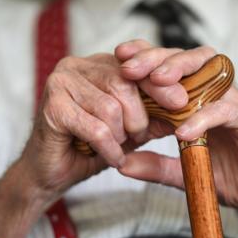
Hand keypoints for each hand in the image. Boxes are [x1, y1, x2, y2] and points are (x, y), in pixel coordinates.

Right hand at [0, 41, 216, 237]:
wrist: (51, 173)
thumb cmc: (90, 147)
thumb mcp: (129, 129)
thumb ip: (152, 115)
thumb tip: (185, 106)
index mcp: (96, 64)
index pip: (135, 64)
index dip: (160, 83)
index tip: (181, 102)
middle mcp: (76, 66)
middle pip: (125, 84)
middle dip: (139, 118)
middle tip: (137, 138)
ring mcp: (60, 82)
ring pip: (111, 108)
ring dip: (121, 136)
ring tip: (117, 147)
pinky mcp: (52, 106)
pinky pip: (96, 128)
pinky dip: (109, 149)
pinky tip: (111, 158)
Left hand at [117, 41, 237, 230]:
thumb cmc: (234, 176)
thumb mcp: (187, 173)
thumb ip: (157, 166)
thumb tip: (122, 164)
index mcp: (198, 103)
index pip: (171, 70)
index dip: (146, 61)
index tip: (119, 61)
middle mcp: (215, 97)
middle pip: (186, 60)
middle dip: (156, 58)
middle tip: (129, 67)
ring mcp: (234, 105)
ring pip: (209, 72)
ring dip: (180, 72)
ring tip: (154, 82)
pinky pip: (226, 111)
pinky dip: (203, 118)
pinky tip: (183, 131)